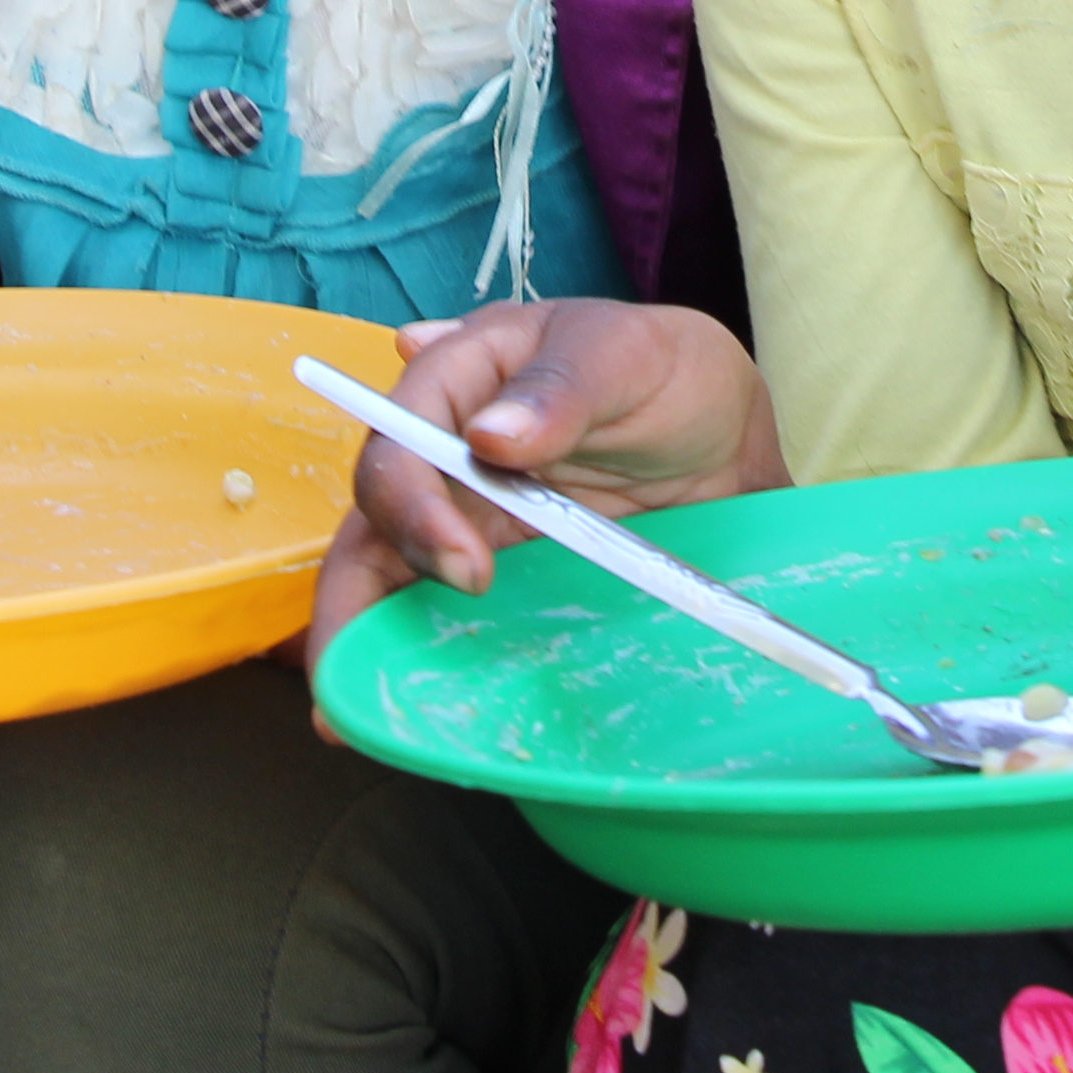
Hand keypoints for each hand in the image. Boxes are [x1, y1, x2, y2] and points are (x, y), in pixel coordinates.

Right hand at [304, 300, 785, 670]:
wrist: (721, 435)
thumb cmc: (664, 369)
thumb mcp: (626, 357)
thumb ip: (563, 391)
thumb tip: (490, 434)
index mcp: (461, 377)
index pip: (401, 437)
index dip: (411, 502)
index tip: (462, 565)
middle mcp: (445, 451)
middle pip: (375, 519)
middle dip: (354, 595)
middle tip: (361, 671)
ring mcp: (468, 517)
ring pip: (392, 575)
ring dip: (364, 640)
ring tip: (350, 715)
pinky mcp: (498, 571)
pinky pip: (447, 615)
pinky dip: (425, 659)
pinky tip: (418, 716)